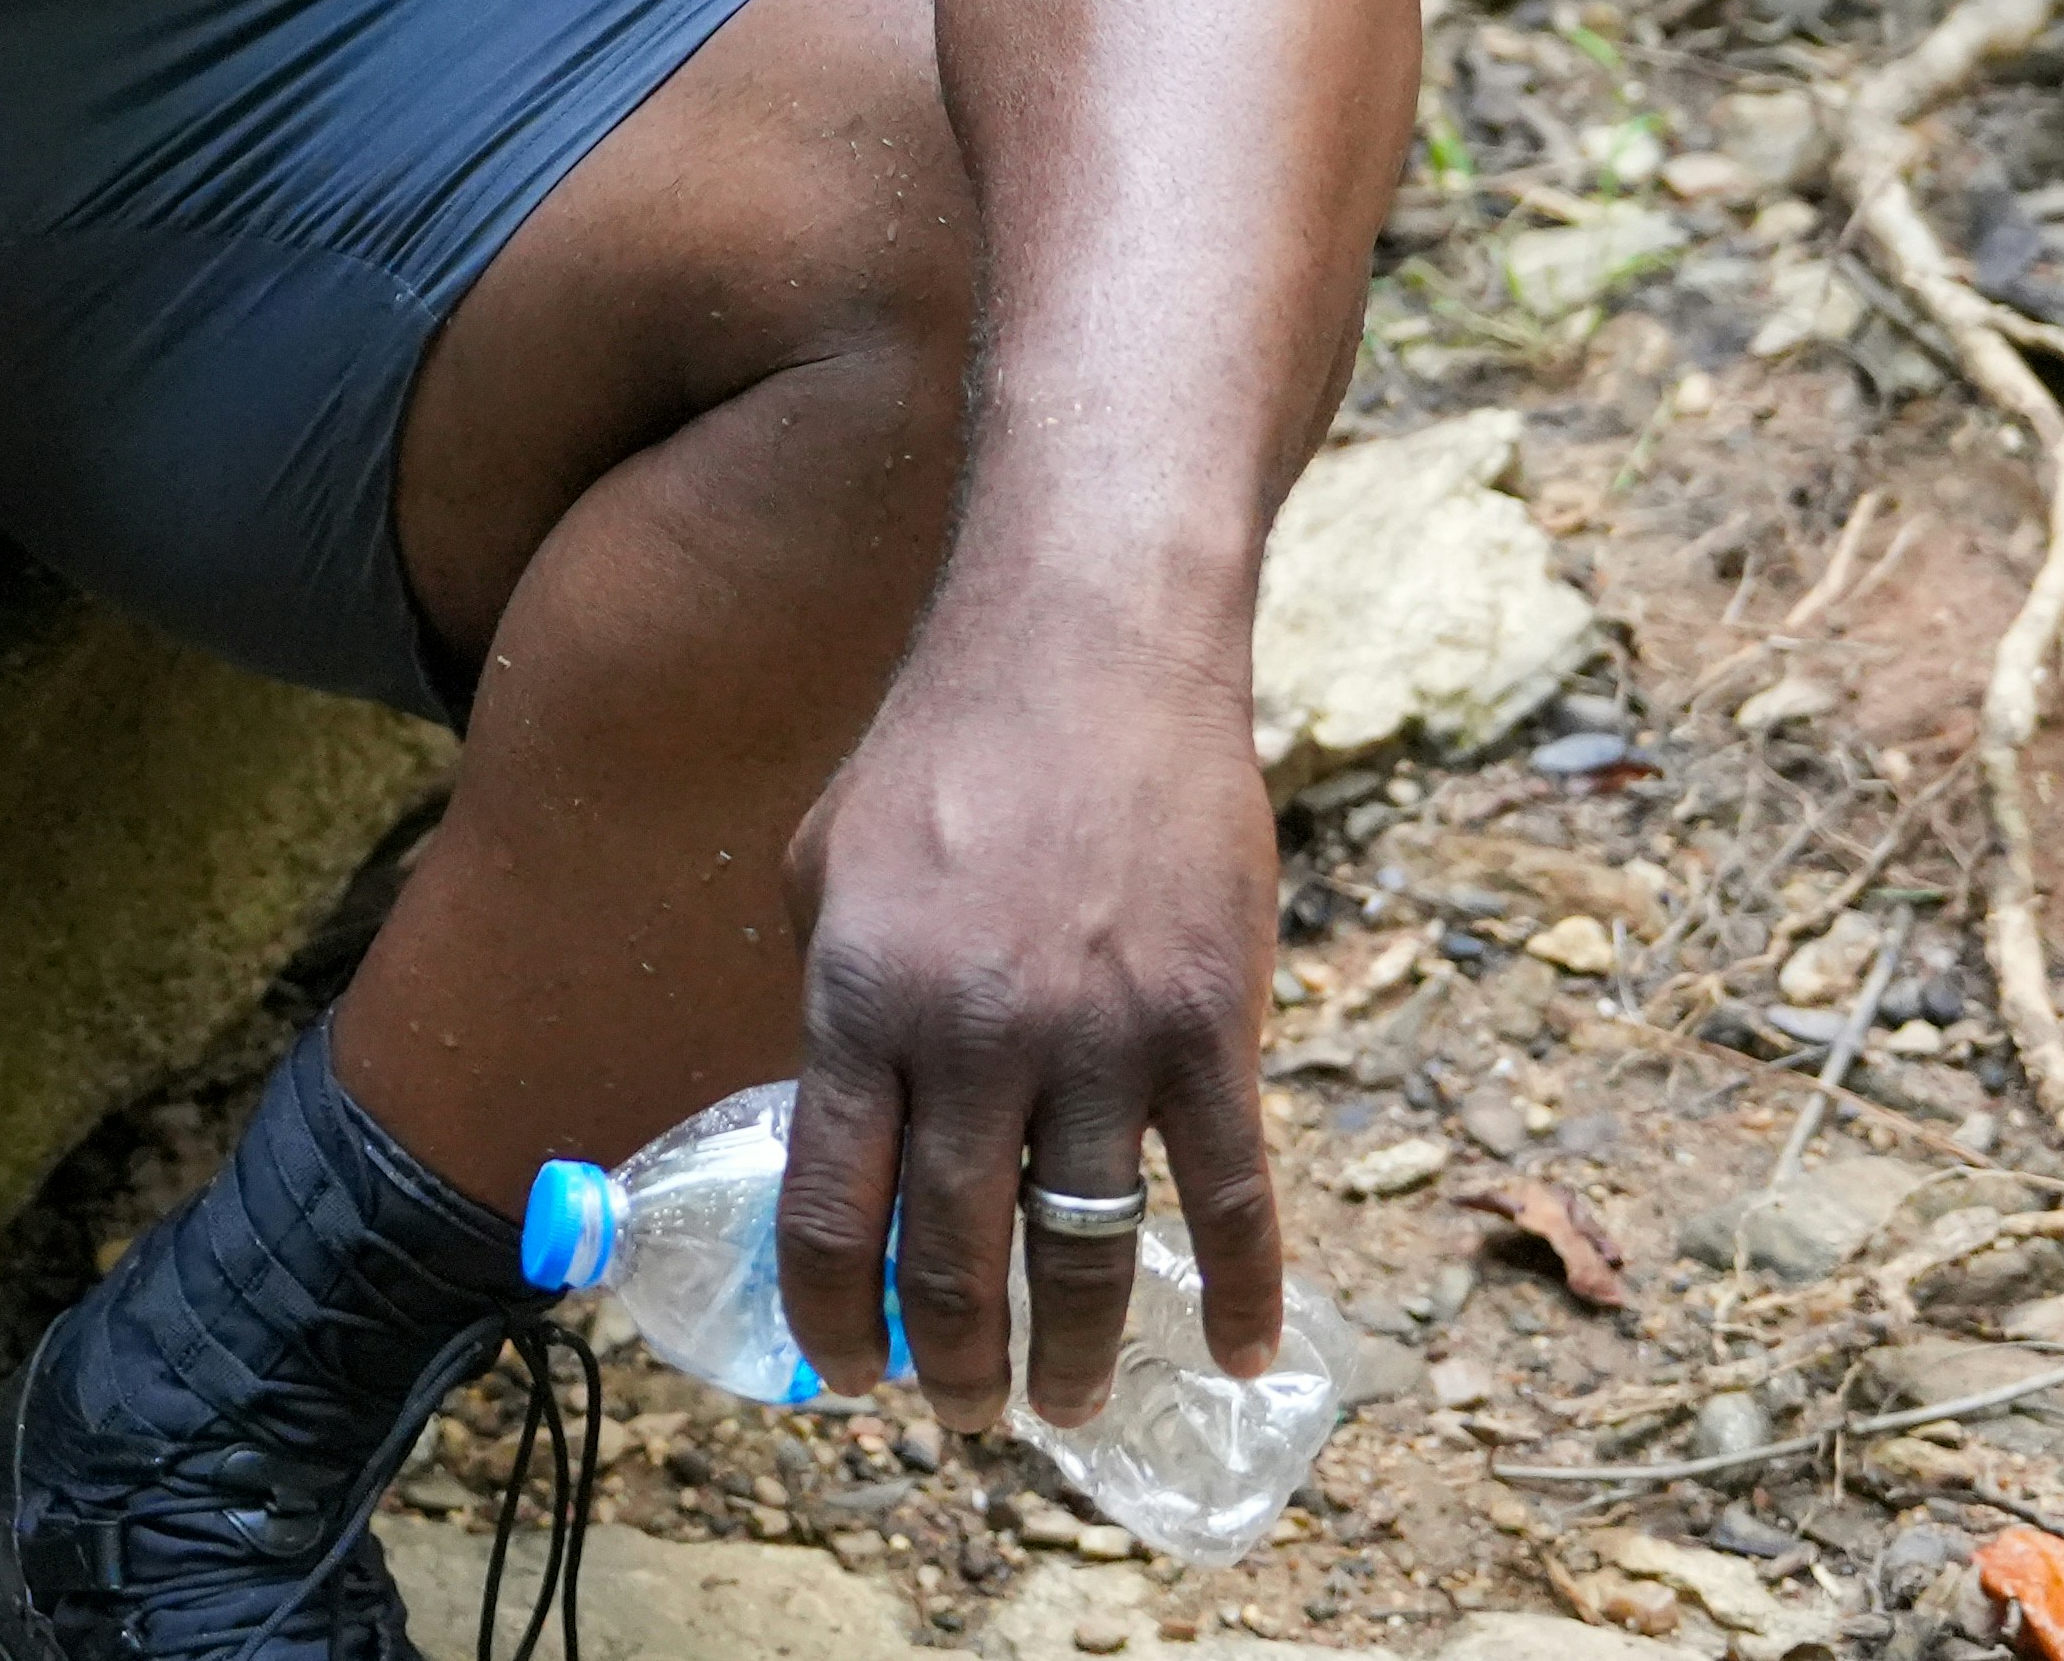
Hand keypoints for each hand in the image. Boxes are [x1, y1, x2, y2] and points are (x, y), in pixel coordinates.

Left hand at [771, 585, 1282, 1431]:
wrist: (1086, 647)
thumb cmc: (942, 751)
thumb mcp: (828, 867)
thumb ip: (827, 1007)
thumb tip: (838, 1145)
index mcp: (860, 997)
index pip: (831, 1211)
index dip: (835, 1322)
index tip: (851, 1376)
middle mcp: (975, 1032)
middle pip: (957, 1256)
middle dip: (953, 1365)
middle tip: (963, 1417)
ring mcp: (1102, 1034)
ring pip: (1087, 1253)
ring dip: (1074, 1357)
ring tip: (1065, 1410)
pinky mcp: (1211, 1024)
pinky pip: (1229, 1196)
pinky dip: (1236, 1293)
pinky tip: (1230, 1355)